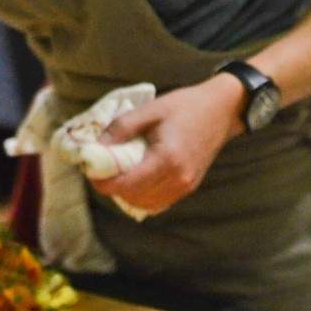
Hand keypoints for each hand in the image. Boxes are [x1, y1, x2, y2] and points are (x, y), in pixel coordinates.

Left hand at [88, 77, 245, 213]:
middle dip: (112, 186)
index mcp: (167, 160)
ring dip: (126, 192)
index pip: (125, 185)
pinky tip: (135, 177)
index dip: (102, 182)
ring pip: (144, 203)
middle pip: (132, 197)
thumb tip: (96, 148)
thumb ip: (121, 129)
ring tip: (117, 171)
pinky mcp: (189, 187)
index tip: (89, 169)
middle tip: (100, 168)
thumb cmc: (185, 106)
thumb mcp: (149, 110)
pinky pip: (158, 201)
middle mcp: (178, 180)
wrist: (221, 110)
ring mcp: (185, 187)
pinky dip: (142, 194)